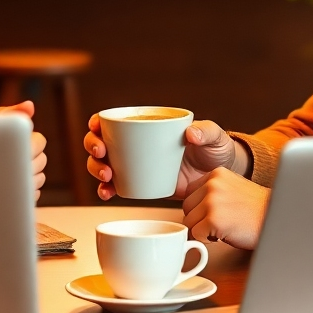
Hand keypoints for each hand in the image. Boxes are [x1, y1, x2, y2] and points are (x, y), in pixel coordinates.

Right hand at [0, 101, 46, 200]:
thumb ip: (12, 112)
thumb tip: (30, 107)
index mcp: (15, 148)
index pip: (40, 141)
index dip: (30, 139)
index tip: (14, 140)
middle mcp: (21, 171)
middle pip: (42, 160)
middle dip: (29, 155)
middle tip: (7, 154)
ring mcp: (21, 192)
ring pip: (40, 178)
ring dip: (28, 173)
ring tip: (5, 170)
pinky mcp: (20, 205)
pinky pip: (34, 194)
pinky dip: (25, 189)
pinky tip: (7, 184)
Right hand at [84, 114, 249, 201]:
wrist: (219, 180)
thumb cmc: (215, 150)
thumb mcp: (214, 137)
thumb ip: (206, 131)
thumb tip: (191, 133)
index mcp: (147, 126)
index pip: (114, 121)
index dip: (98, 123)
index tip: (96, 128)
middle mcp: (135, 145)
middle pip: (101, 142)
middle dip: (93, 148)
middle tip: (102, 155)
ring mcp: (135, 166)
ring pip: (103, 165)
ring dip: (96, 169)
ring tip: (107, 176)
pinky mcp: (139, 184)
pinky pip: (115, 187)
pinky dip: (106, 190)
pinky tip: (107, 192)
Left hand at [182, 167, 269, 248]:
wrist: (279, 219)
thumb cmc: (256, 210)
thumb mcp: (233, 188)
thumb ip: (212, 191)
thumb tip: (191, 205)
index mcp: (216, 174)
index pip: (190, 193)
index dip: (200, 208)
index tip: (217, 213)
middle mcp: (212, 184)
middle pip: (186, 208)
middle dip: (200, 219)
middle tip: (222, 222)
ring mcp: (212, 200)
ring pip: (189, 222)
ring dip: (204, 230)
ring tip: (225, 227)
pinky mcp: (214, 218)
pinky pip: (196, 234)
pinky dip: (208, 240)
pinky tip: (226, 234)